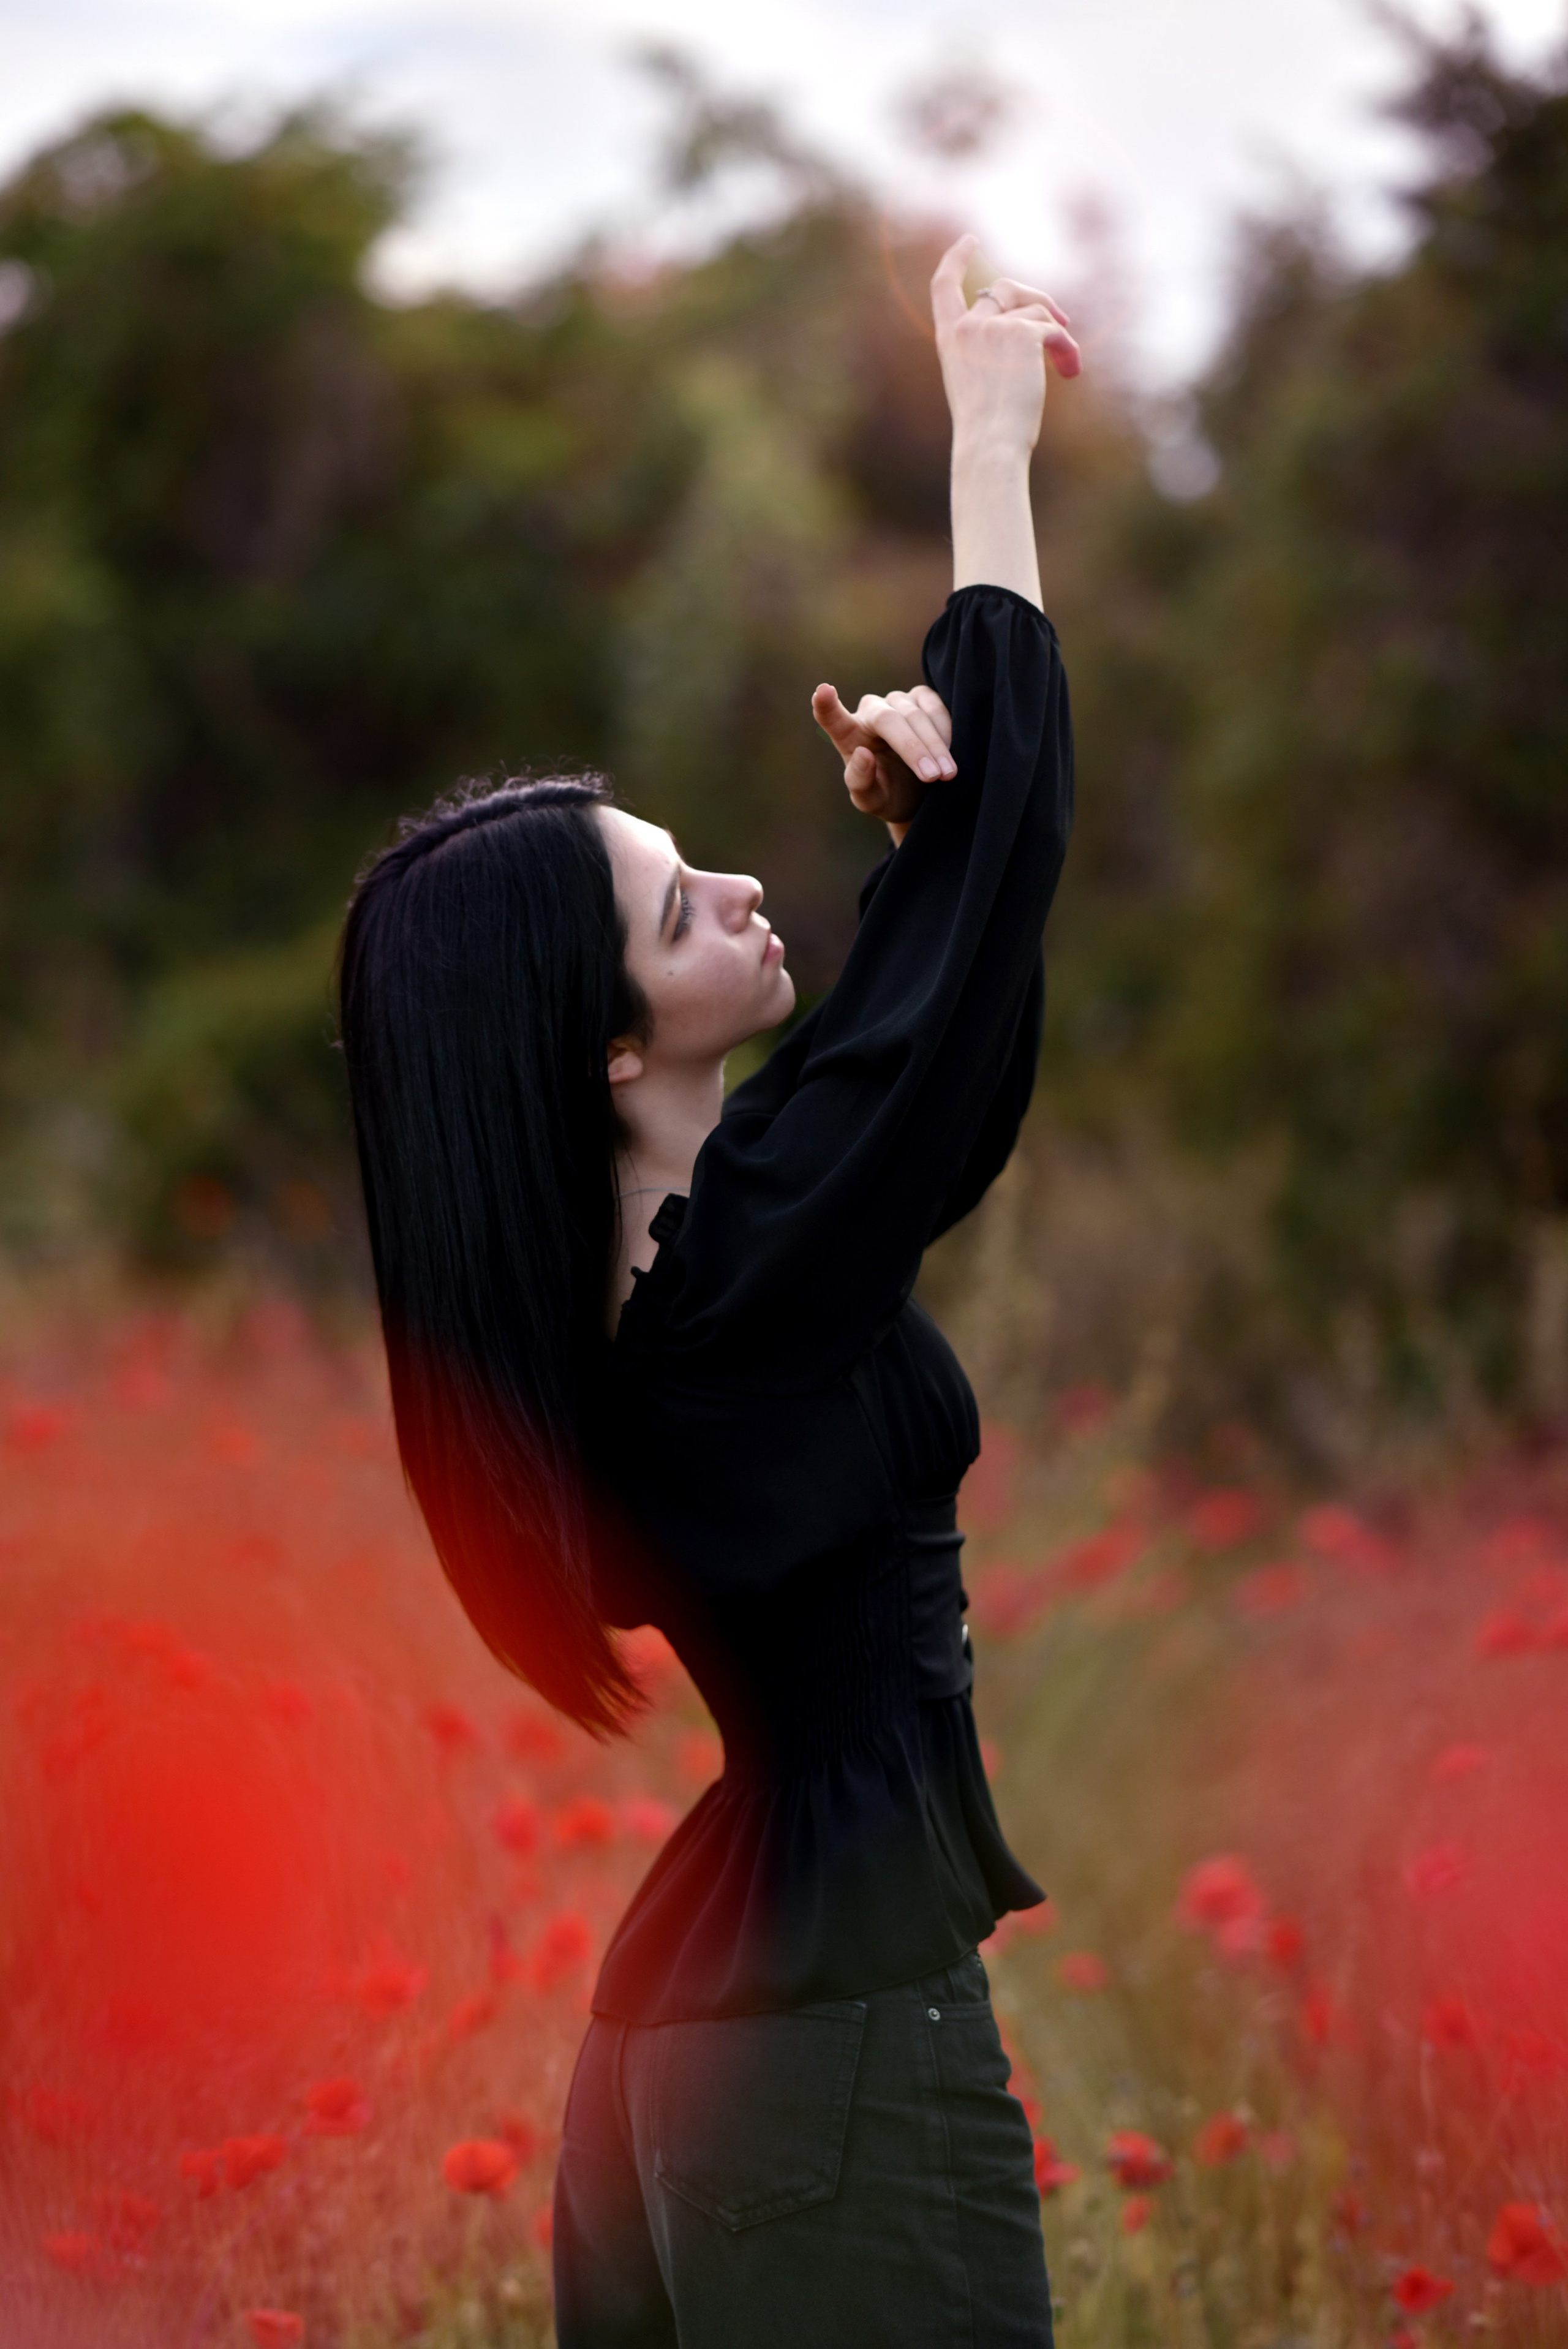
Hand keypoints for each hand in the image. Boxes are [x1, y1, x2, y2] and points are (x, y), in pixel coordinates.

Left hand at [811, 681, 953, 840]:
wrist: (918, 792)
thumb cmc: (888, 795)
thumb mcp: (871, 800)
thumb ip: (861, 782)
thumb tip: (862, 754)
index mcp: (848, 735)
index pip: (831, 718)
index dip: (826, 705)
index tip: (822, 692)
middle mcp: (870, 711)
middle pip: (889, 720)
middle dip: (914, 749)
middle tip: (933, 777)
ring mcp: (897, 701)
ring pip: (916, 714)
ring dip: (935, 745)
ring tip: (947, 774)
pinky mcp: (922, 698)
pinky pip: (936, 707)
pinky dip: (946, 730)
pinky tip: (951, 753)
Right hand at [931, 232, 1080, 459]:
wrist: (991, 446)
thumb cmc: (986, 429)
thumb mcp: (976, 383)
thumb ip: (988, 351)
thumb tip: (1034, 326)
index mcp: (950, 341)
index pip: (943, 288)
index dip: (955, 260)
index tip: (968, 241)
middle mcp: (967, 328)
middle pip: (1002, 288)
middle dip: (1034, 297)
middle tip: (1060, 321)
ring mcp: (993, 327)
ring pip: (1035, 310)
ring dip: (1057, 334)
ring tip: (1066, 365)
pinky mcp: (1022, 333)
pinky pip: (1054, 329)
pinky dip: (1067, 348)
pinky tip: (1070, 372)